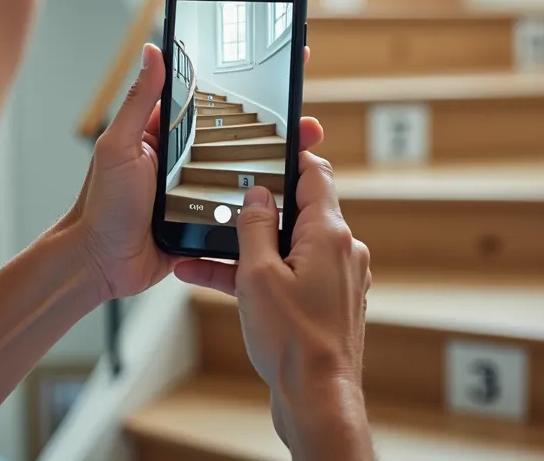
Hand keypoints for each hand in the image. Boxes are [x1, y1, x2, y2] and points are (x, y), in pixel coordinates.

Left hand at [71, 44, 323, 301]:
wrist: (101, 263)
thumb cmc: (101, 205)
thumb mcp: (119, 145)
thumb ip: (140, 101)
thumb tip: (153, 52)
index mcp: (167, 134)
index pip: (212, 100)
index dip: (243, 84)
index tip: (276, 65)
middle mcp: (187, 159)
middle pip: (241, 136)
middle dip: (277, 126)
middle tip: (306, 120)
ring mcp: (200, 189)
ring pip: (248, 171)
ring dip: (279, 162)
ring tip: (307, 153)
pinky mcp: (208, 220)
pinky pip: (243, 209)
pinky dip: (266, 203)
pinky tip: (291, 195)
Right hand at [174, 153, 371, 457]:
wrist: (316, 397)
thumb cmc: (293, 342)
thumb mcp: (258, 275)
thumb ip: (255, 226)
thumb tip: (257, 194)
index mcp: (330, 234)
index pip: (315, 174)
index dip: (289, 156)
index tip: (266, 145)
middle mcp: (341, 251)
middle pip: (299, 210)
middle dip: (258, 206)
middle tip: (223, 197)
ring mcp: (336, 278)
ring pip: (288, 246)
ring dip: (248, 245)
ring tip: (202, 247)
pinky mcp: (326, 302)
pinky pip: (288, 274)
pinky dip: (257, 273)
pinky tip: (214, 278)